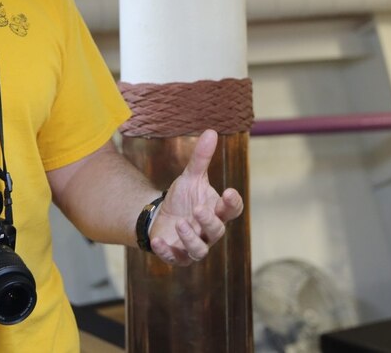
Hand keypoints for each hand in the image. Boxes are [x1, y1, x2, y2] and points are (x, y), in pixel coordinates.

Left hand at [146, 129, 243, 266]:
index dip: (233, 203)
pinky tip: (158, 241)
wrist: (161, 217)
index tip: (228, 191)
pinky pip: (176, 259)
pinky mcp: (177, 255)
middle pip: (217, 231)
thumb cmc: (183, 198)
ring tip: (180, 224)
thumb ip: (201, 158)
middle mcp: (209, 231)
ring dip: (191, 239)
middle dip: (208, 221)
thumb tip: (211, 131)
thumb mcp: (191, 177)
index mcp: (217, 211)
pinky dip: (167, 252)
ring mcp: (194, 245)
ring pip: (200, 250)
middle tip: (198, 208)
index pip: (232, 210)